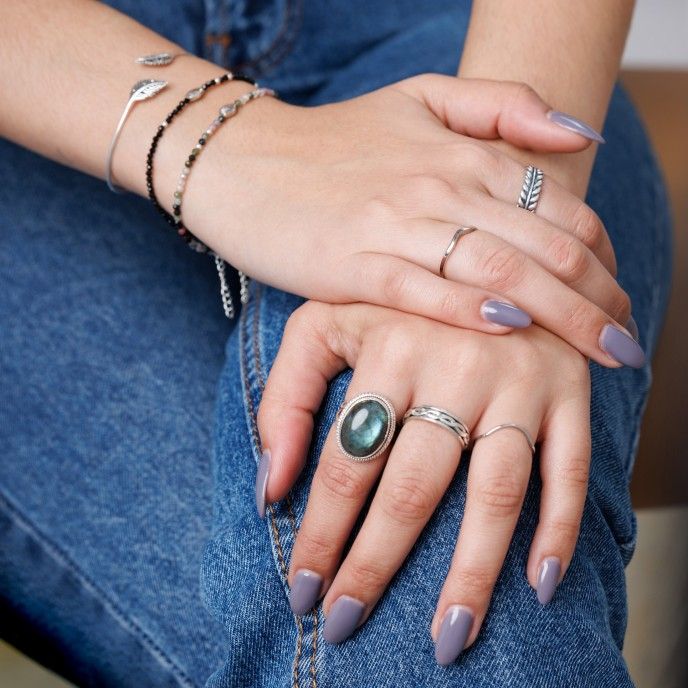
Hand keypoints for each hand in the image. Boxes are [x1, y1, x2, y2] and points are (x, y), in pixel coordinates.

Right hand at [184, 75, 641, 367]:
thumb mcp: (420, 97)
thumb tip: (581, 134)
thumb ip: (502, 106)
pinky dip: (472, 310)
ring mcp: (395, 225)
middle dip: (600, 300)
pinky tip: (512, 332)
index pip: (561, 207)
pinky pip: (423, 291)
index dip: (604, 258)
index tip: (618, 300)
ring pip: (499, 270)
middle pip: (546, 246)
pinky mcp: (351, 264)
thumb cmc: (334, 141)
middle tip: (628, 345)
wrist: (242, 159)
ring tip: (600, 354)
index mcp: (463, 151)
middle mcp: (439, 185)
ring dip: (561, 316)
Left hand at [257, 300, 591, 662]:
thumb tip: (270, 489)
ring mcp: (518, 378)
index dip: (321, 531)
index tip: (302, 590)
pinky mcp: (569, 389)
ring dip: (470, 573)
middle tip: (346, 625)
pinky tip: (540, 586)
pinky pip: (570, 468)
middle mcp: (455, 364)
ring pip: (494, 492)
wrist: (487, 246)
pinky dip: (561, 528)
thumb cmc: (395, 299)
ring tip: (446, 638)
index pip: (345, 461)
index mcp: (389, 345)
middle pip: (411, 487)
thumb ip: (285, 397)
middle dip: (374, 564)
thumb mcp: (325, 321)